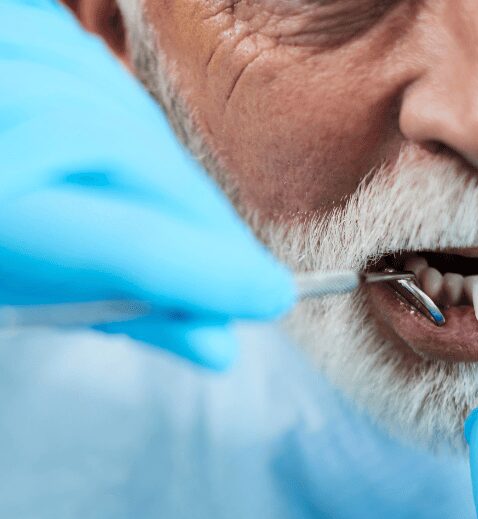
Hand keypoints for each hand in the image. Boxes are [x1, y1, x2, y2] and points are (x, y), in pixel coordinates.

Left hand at [0, 1, 293, 367]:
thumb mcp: (31, 302)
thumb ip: (124, 316)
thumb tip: (218, 346)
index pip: (128, 240)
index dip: (214, 271)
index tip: (271, 297)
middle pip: (129, 161)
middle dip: (201, 225)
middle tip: (240, 275)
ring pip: (114, 109)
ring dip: (168, 176)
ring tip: (190, 229)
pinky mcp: (6, 34)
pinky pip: (79, 61)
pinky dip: (118, 113)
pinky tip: (134, 152)